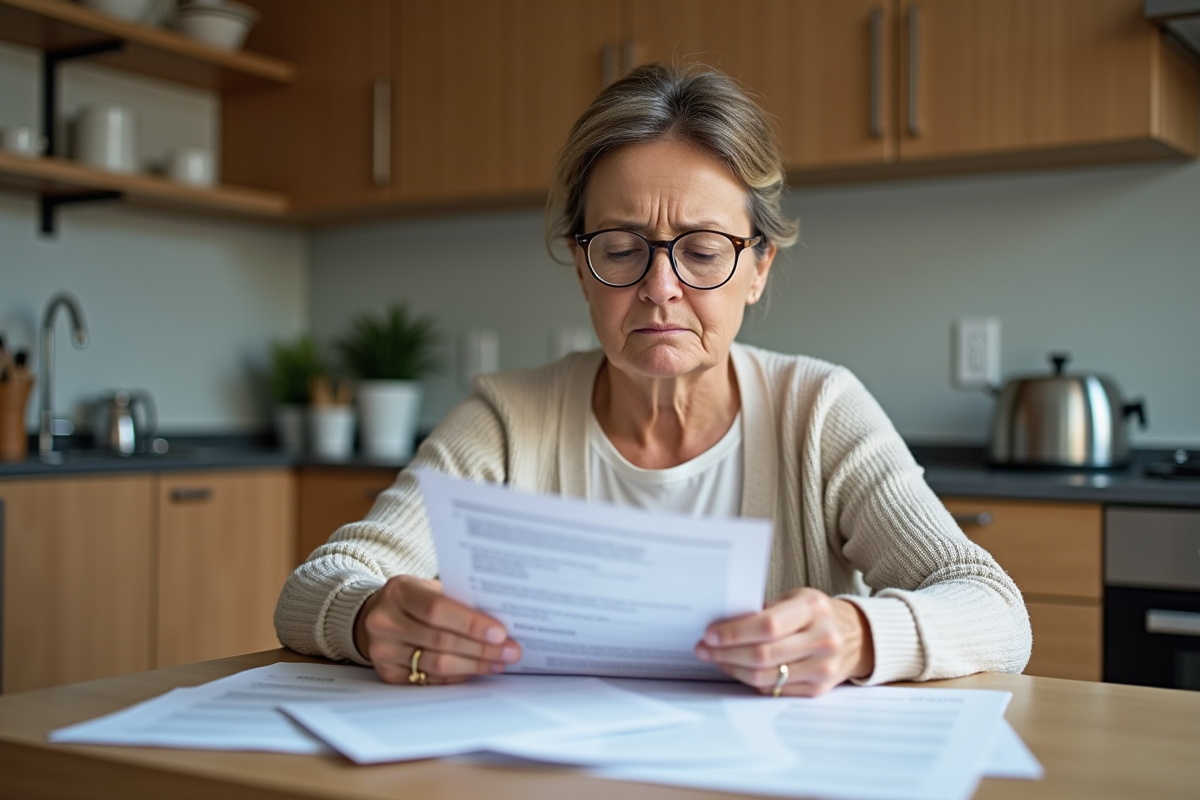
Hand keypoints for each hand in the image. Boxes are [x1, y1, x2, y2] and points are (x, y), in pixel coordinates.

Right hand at [353, 575, 521, 684]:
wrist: (377, 614)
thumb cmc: (414, 599)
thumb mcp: (429, 587)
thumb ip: (457, 600)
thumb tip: (501, 619)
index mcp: (399, 591)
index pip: (437, 609)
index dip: (471, 623)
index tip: (501, 632)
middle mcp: (385, 621)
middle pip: (441, 640)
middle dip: (482, 648)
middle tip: (511, 651)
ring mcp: (383, 650)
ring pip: (437, 664)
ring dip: (474, 665)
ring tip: (499, 662)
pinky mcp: (387, 673)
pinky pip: (430, 679)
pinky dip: (458, 676)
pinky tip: (477, 671)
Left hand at [694, 588, 873, 696]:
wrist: (857, 636)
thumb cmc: (817, 614)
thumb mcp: (796, 599)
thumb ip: (764, 610)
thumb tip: (722, 624)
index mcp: (813, 609)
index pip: (767, 625)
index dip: (734, 632)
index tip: (710, 634)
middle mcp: (822, 639)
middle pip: (763, 655)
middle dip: (725, 653)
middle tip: (704, 649)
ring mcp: (822, 668)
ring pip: (765, 677)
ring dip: (733, 668)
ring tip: (716, 658)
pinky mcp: (818, 689)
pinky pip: (774, 690)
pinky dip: (751, 681)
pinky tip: (739, 669)